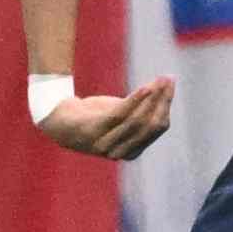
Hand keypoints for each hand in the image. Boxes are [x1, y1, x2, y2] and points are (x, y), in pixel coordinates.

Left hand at [38, 79, 178, 160]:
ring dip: (151, 98)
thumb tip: (167, 85)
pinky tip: (145, 87)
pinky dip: (135, 100)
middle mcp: (120, 151)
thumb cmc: (96, 118)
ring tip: (158, 80)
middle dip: (162, 101)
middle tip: (168, 80)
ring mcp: (106, 143)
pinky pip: (120, 115)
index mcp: (132, 151)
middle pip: (150, 125)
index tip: (171, 84)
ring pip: (137, 120)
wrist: (62, 123)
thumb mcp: (122, 115)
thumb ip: (142, 108)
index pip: (157, 128)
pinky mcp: (94, 130)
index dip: (167, 105)